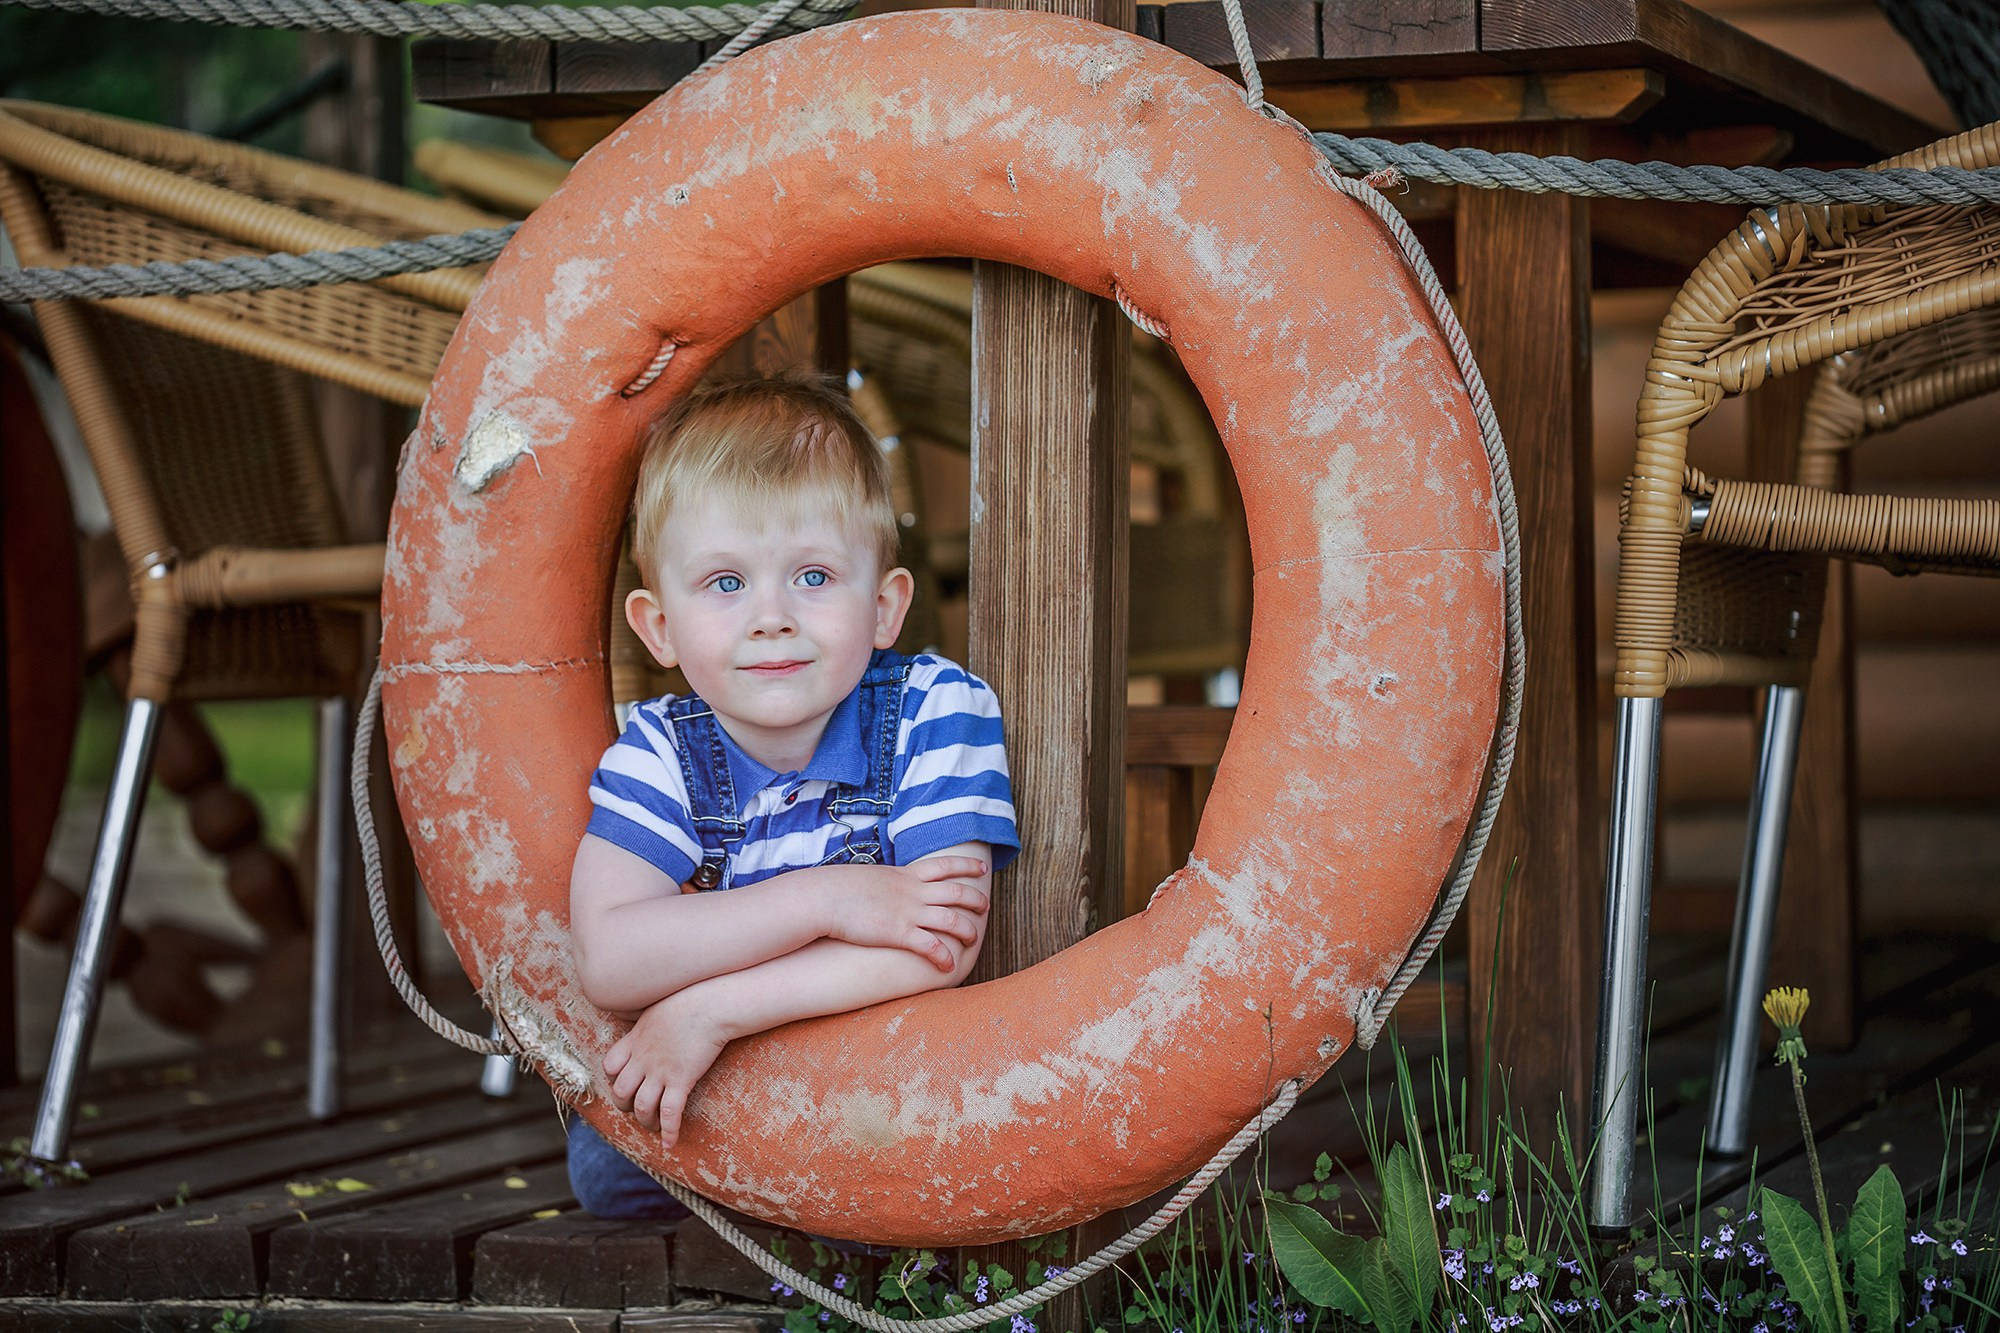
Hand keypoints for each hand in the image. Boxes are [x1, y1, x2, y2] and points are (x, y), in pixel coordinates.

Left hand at [603, 988, 730, 1148]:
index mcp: (634, 1041)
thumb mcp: (656, 1009)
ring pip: (642, 1107)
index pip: (610, 1067)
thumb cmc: (688, 1000)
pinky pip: (670, 1113)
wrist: (710, 1004)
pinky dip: (669, 1132)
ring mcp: (660, 1071)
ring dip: (646, 1122)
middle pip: (621, 1092)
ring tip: (654, 1127)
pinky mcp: (681, 1080)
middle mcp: (642, 1059)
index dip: (614, 1080)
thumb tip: (649, 1022)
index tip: (626, 1083)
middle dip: (626, 1107)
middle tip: (638, 1109)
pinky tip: (670, 1144)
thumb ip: (647, 1022)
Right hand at [823, 857, 988, 971]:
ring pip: (952, 919)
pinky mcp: (899, 933)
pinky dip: (944, 956)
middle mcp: (913, 892)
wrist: (825, 898)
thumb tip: (892, 885)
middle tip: (986, 907)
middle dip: (976, 899)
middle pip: (957, 892)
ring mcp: (908, 912)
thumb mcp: (872, 878)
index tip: (983, 867)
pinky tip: (949, 966)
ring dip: (967, 930)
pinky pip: (931, 945)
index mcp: (907, 875)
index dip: (966, 865)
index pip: (945, 865)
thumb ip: (889, 882)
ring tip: (974, 940)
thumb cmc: (841, 889)